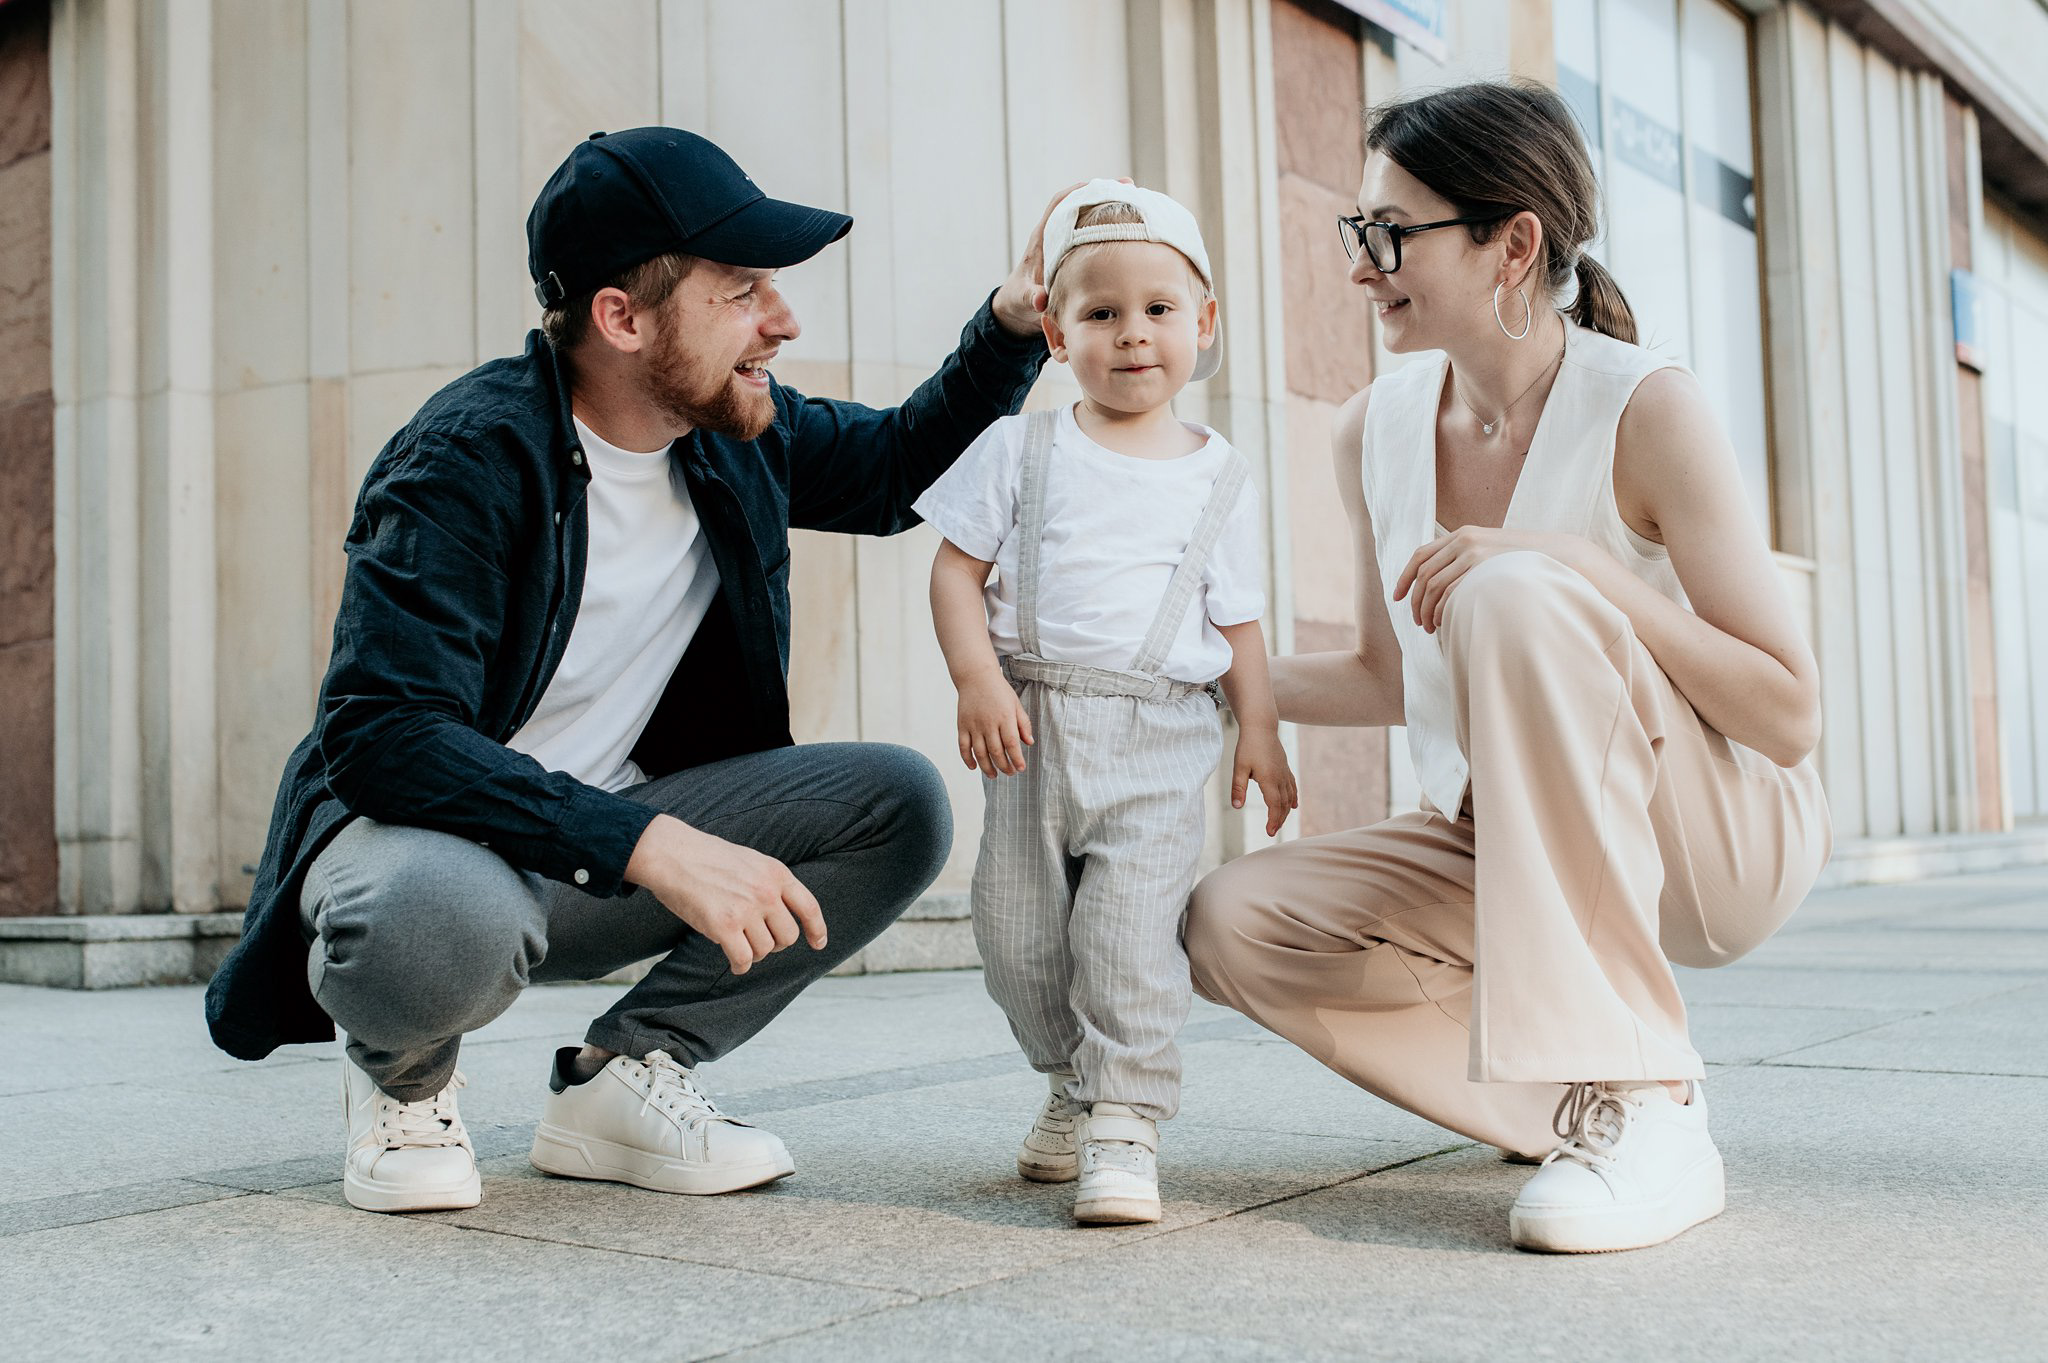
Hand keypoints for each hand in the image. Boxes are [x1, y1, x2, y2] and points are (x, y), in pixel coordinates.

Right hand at [625, 814, 825, 974]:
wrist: (672, 854)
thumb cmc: (707, 857)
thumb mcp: (751, 860)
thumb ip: (770, 883)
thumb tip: (782, 913)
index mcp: (776, 873)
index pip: (809, 907)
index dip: (817, 929)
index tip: (817, 944)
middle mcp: (766, 892)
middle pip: (788, 936)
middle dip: (776, 944)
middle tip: (758, 941)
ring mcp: (746, 909)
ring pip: (765, 950)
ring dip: (753, 953)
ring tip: (739, 945)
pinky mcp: (723, 926)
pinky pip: (743, 959)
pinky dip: (740, 966)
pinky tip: (734, 964)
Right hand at [956, 669, 1033, 777]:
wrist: (976, 677)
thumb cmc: (999, 690)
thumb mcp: (1016, 704)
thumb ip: (1023, 724)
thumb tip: (1029, 743)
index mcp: (1004, 717)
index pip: (1011, 744)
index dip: (1016, 759)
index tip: (1021, 768)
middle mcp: (988, 723)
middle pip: (996, 751)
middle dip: (1004, 766)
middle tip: (1010, 772)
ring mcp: (973, 725)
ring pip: (979, 753)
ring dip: (987, 767)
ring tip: (994, 775)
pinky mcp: (962, 725)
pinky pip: (963, 746)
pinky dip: (967, 759)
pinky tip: (974, 767)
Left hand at [991, 177, 1134, 336]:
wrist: (1018, 307)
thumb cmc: (1019, 300)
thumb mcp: (1024, 300)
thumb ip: (1032, 299)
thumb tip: (1041, 299)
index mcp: (1041, 239)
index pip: (1058, 205)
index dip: (1077, 192)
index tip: (1099, 186)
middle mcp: (1055, 235)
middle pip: (1079, 203)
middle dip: (1102, 192)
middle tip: (1128, 186)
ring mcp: (1066, 242)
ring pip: (1089, 215)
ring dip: (1110, 206)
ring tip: (1137, 201)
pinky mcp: (1074, 252)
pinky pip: (1094, 232)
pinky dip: (1111, 225)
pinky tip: (1133, 227)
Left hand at [1231, 727, 1298, 836]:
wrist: (1261, 727)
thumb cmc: (1248, 746)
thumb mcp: (1239, 767)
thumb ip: (1238, 788)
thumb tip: (1237, 807)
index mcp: (1269, 779)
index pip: (1274, 805)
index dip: (1273, 820)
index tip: (1269, 832)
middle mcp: (1280, 778)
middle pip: (1283, 804)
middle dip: (1279, 819)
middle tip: (1272, 831)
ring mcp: (1284, 773)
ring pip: (1289, 797)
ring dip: (1285, 811)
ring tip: (1279, 822)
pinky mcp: (1285, 768)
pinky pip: (1292, 787)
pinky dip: (1293, 798)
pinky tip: (1293, 806)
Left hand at [1392, 526, 1598, 633]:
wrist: (1558, 555)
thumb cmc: (1524, 561)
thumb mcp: (1492, 551)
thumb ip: (1468, 560)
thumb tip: (1443, 583)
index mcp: (1462, 535)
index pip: (1420, 555)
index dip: (1405, 578)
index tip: (1397, 597)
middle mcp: (1464, 540)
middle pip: (1424, 574)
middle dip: (1415, 601)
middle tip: (1418, 622)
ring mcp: (1474, 553)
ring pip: (1433, 586)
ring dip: (1426, 610)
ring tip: (1430, 627)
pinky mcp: (1483, 569)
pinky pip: (1450, 593)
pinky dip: (1441, 610)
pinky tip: (1443, 623)